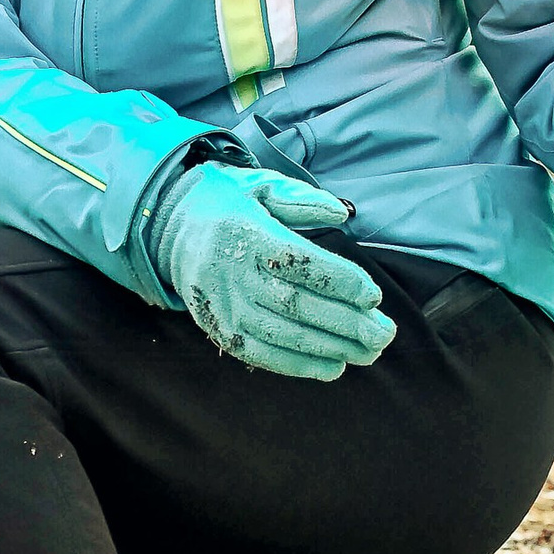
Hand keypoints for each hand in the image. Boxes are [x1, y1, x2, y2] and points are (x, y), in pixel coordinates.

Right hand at [150, 166, 394, 381]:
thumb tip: (342, 212)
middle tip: (384, 333)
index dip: (339, 282)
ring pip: (284, 334)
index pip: (300, 264)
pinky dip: (299, 365)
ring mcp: (224, 307)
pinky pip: (262, 354)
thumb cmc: (227, 205)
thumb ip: (301, 199)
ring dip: (331, 348)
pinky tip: (333, 367)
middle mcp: (233, 274)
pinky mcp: (219, 330)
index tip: (373, 295)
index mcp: (247, 234)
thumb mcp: (260, 186)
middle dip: (346, 323)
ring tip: (369, 353)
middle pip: (297, 305)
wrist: (169, 230)